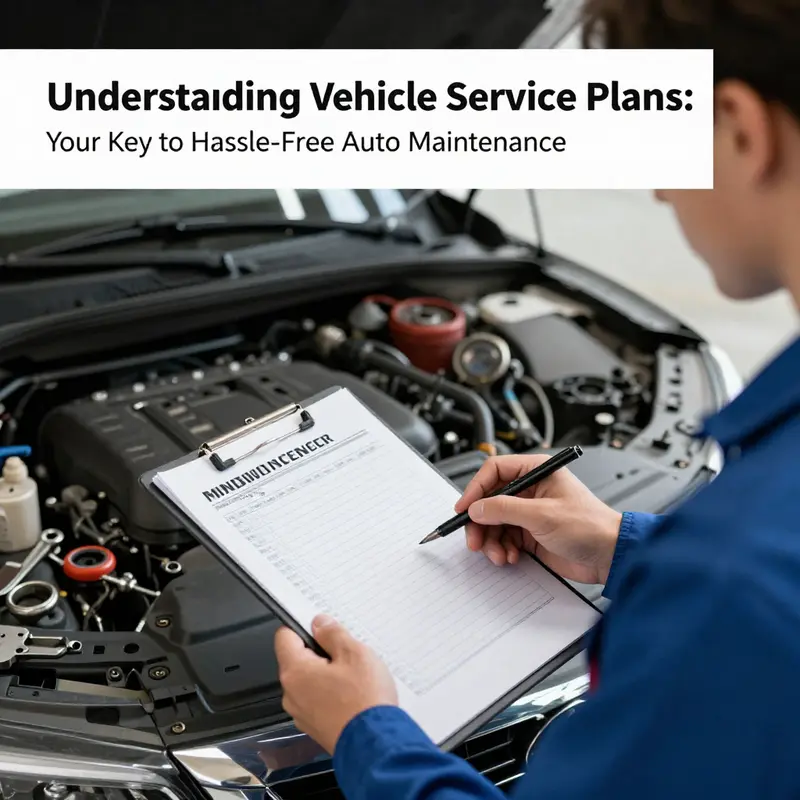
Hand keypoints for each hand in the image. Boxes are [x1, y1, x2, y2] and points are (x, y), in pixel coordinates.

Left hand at [275, 614, 397, 753]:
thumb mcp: (354, 653)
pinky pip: (317, 701)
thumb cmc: (364, 701)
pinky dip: (331, 695)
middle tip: (346, 655)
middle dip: (320, 653)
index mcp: (296, 672)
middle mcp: (292, 694)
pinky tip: (352, 696)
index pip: (284, 636)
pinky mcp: (314, 727)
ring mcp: (301, 714)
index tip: (321, 629)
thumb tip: (320, 624)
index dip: (303, 627)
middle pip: (297, 660)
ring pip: (309, 682)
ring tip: (353, 678)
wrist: (375, 745)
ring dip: (326, 675)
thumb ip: (333, 633)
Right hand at [455, 454, 622, 584]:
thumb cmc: (591, 526)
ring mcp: (529, 512)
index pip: (494, 471)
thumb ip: (505, 509)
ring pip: (494, 522)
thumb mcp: (543, 515)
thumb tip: (476, 508)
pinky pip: (503, 539)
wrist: (610, 557)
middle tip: (474, 540)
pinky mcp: (530, 534)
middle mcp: (530, 489)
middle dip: (480, 522)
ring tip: (499, 555)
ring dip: (491, 541)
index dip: (475, 489)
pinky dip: (502, 549)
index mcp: (536, 471)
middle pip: (489, 500)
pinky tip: (511, 557)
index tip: (464, 509)